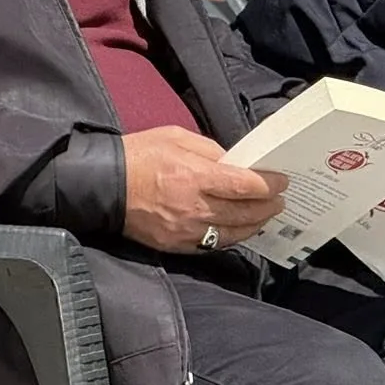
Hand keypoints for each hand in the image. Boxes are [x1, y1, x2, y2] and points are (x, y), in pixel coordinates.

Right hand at [120, 125, 287, 252]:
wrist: (103, 186)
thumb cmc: (139, 156)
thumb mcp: (176, 138)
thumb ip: (210, 151)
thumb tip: (234, 163)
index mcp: (196, 177)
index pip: (245, 186)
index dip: (269, 186)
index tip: (281, 182)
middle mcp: (195, 208)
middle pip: (244, 213)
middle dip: (268, 207)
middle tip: (280, 201)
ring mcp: (186, 231)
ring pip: (232, 234)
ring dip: (254, 225)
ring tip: (265, 216)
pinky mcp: (175, 245)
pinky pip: (212, 246)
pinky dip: (230, 238)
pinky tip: (238, 230)